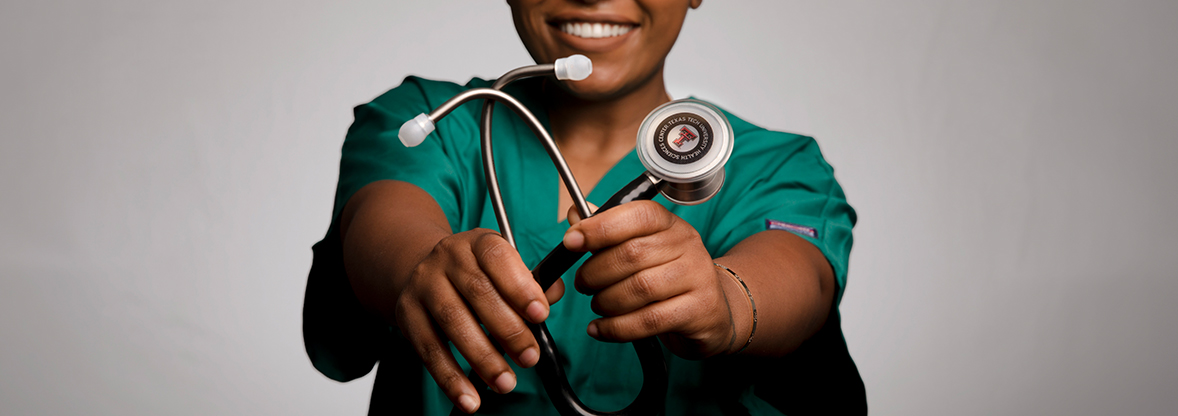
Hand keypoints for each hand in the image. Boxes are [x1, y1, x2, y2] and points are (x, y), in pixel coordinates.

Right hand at [393, 229, 565, 413]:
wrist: (421, 269)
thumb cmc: (476, 273)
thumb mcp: (504, 267)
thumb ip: (532, 281)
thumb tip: (554, 292)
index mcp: (478, 243)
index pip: (499, 258)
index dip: (520, 287)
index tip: (541, 315)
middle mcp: (448, 258)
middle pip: (478, 293)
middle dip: (509, 330)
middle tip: (529, 358)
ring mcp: (424, 285)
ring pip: (453, 322)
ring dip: (482, 358)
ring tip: (505, 383)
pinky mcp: (407, 315)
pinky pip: (429, 350)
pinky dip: (450, 379)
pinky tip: (469, 398)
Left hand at [563, 201, 740, 359]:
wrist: (713, 312)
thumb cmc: (668, 277)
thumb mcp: (644, 249)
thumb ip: (608, 232)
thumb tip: (574, 214)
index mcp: (670, 224)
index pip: (637, 214)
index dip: (600, 227)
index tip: (571, 241)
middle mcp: (688, 245)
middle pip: (632, 254)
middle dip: (596, 272)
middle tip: (584, 284)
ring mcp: (697, 277)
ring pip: (640, 288)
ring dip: (606, 300)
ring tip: (597, 304)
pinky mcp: (699, 310)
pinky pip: (649, 321)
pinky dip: (616, 328)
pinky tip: (599, 328)